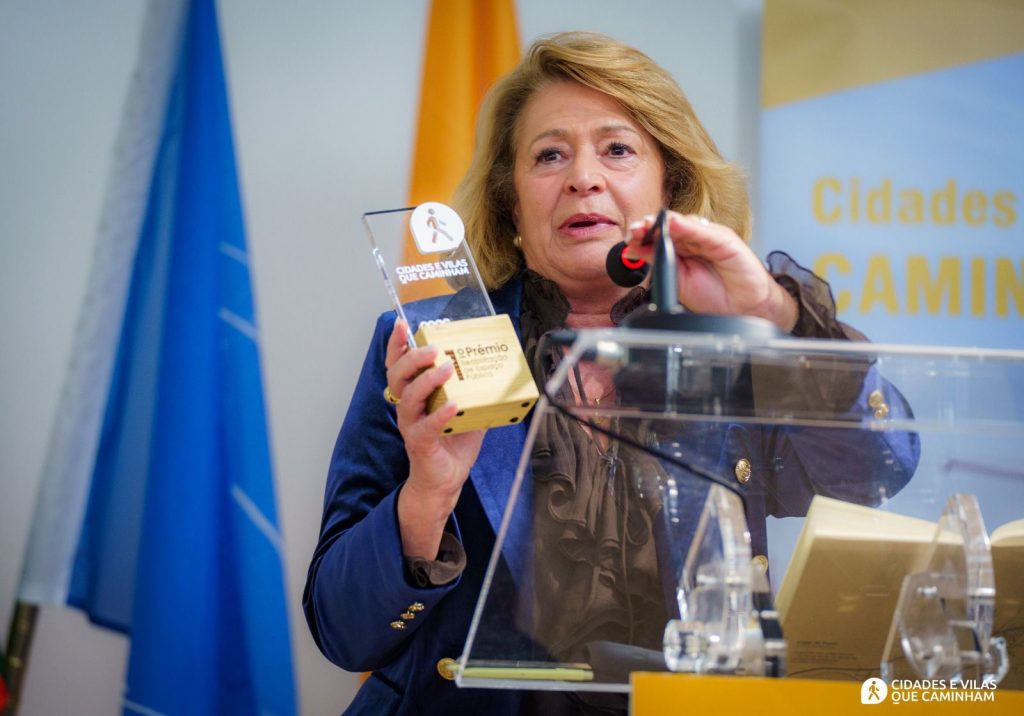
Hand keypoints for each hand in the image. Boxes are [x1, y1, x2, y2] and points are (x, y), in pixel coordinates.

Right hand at [384, 319, 484, 558]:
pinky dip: (440, 414)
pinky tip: (454, 405)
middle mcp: (407, 407)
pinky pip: (427, 426)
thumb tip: (501, 371)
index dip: (397, 344)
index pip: (398, 365)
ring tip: (446, 369)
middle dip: (413, 358)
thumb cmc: (451, 444)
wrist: (444, 481)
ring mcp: (411, 425)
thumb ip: (475, 391)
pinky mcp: (420, 443)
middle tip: (434, 349)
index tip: (402, 325)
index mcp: (413, 395)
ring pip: (409, 397)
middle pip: (397, 376)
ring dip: (428, 380)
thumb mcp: (466, 410)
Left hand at [625, 211, 797, 331]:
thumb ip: (658, 262)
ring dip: (664, 222)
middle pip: (667, 226)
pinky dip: (688, 227)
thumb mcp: (678, 280)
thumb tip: (633, 251)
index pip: (656, 235)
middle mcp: (693, 239)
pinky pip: (704, 232)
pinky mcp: (725, 240)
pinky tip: (674, 224)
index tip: (628, 239)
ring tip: (648, 225)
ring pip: (683, 224)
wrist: (745, 306)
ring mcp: (709, 237)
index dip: (642, 234)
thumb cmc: (716, 295)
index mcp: (680, 248)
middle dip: (648, 226)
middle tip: (635, 230)